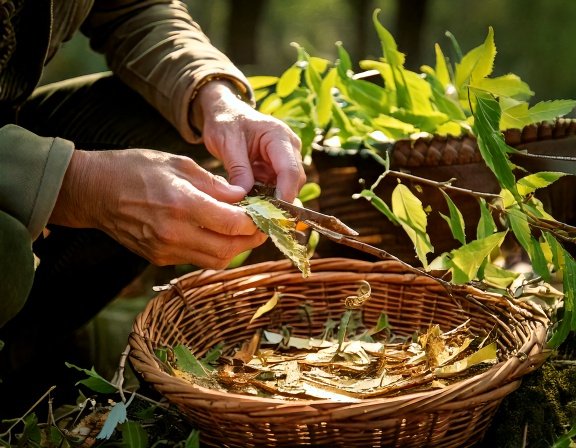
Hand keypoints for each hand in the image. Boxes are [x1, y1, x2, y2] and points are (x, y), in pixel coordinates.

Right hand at [49, 149, 266, 267]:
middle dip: (251, 240)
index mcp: (182, 204)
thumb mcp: (178, 164)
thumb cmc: (134, 169)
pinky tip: (216, 234)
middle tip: (261, 227)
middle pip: (229, 249)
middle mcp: (175, 232)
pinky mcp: (158, 258)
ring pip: (215, 260)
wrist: (94, 191)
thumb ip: (213, 184)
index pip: (232, 223)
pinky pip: (196, 259)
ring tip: (242, 232)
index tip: (266, 215)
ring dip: (234, 249)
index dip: (255, 222)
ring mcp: (165, 249)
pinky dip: (212, 250)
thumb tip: (241, 198)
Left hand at [192, 80, 305, 201]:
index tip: (272, 213)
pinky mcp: (279, 167)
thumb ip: (238, 169)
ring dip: (271, 199)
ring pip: (288, 186)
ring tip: (251, 206)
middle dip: (279, 200)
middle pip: (294, 180)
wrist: (226, 113)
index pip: (290, 170)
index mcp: (278, 136)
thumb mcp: (227, 143)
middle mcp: (289, 146)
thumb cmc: (226, 122)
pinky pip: (278, 186)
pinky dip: (266, 195)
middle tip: (258, 216)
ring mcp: (287, 157)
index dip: (285, 193)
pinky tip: (251, 199)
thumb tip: (244, 195)